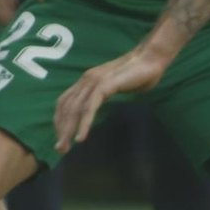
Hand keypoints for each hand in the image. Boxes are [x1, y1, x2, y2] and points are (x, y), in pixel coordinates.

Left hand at [52, 42, 168, 153]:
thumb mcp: (112, 88)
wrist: (149, 59)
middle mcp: (85, 80)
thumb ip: (102, 96)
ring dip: (69, 130)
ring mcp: (94, 81)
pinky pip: (90, 107)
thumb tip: (95, 110)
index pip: (64, 102)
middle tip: (60, 150)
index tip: (61, 138)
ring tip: (66, 147)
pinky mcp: (105, 85)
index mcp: (85, 80)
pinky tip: (81, 138)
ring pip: (75, 109)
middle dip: (61, 130)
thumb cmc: (136, 75)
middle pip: (66, 107)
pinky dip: (84, 124)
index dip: (59, 121)